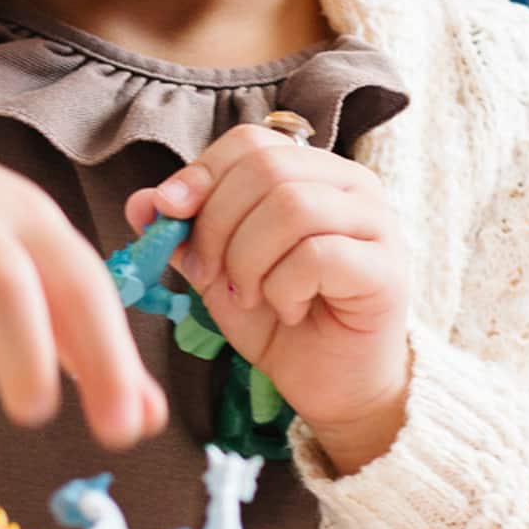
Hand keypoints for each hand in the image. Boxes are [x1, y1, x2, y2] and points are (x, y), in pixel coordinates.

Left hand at [124, 124, 412, 474]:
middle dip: (218, 225)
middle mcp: (352, 184)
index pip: (250, 142)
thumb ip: (186, 232)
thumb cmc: (279, 320)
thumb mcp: (218, 270)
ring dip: (249, 259)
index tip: (170, 214)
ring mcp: (376, 223)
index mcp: (312, 170)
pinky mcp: (386, 269)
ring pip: (292, 207)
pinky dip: (283, 287)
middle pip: (266, 169)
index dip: (202, 173)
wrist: (331, 386)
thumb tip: (143, 202)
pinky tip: (288, 310)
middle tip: (209, 276)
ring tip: (250, 296)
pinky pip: (317, 255)